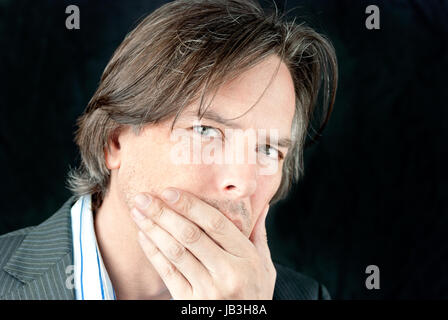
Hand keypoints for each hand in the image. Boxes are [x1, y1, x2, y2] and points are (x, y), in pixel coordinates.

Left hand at [130, 188, 275, 299]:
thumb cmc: (255, 293)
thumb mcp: (264, 265)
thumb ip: (258, 234)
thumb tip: (262, 204)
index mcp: (246, 258)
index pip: (215, 224)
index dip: (190, 206)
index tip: (169, 191)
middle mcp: (227, 272)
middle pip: (190, 235)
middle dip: (164, 214)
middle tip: (144, 198)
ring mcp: (207, 290)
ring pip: (175, 252)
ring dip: (153, 230)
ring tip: (138, 212)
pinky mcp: (189, 302)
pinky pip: (167, 273)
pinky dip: (153, 252)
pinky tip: (143, 236)